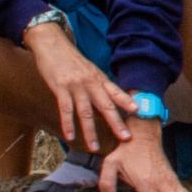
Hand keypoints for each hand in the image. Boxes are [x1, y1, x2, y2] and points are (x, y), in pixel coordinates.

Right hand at [27, 25, 132, 153]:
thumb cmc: (71, 60)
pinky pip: (65, 109)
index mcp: (99, 78)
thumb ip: (98, 86)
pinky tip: (70, 136)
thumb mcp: (89, 70)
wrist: (52, 44)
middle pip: (106, 106)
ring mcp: (76, 86)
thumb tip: (107, 104)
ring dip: (91, 131)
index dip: (127, 101)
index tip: (139, 112)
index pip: (116, 92)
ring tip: (95, 147)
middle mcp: (90, 83)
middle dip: (116, 123)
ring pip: (86, 112)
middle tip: (126, 138)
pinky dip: (68, 124)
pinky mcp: (60, 88)